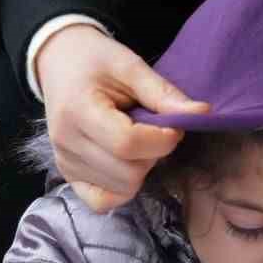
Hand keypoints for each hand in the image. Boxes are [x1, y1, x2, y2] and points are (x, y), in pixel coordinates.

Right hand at [33, 24, 209, 211]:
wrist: (60, 64)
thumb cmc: (95, 61)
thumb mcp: (130, 66)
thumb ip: (164, 94)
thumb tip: (202, 114)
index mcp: (78, 111)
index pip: (127, 144)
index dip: (161, 140)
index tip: (172, 126)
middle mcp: (66, 144)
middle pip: (127, 173)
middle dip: (152, 155)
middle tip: (153, 132)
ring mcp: (64, 164)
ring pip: (121, 189)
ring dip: (140, 169)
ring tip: (135, 143)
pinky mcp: (67, 175)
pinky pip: (101, 201)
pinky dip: (121, 189)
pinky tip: (124, 165)